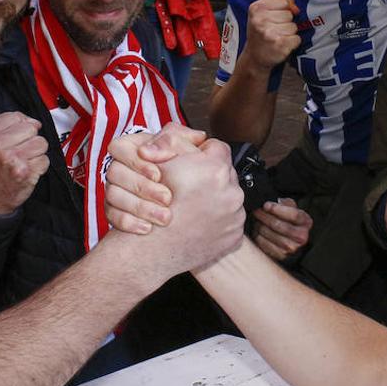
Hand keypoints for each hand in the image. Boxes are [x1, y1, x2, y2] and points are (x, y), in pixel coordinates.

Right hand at [0, 112, 49, 215]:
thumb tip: (32, 121)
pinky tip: (26, 173)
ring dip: (36, 154)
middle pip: (31, 128)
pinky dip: (39, 167)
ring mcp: (9, 158)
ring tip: (23, 163)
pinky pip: (45, 160)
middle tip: (18, 153)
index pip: (16, 116)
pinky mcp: (23, 171)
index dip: (22, 126)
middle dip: (30, 140)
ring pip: (41, 143)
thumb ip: (4, 127)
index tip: (17, 138)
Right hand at [105, 123, 206, 232]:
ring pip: (114, 196)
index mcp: (131, 146)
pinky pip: (112, 215)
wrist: (190, 192)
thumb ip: (175, 138)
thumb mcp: (186, 145)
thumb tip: (152, 149)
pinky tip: (148, 228)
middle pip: (115, 173)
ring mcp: (114, 187)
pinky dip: (129, 222)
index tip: (159, 174)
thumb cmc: (186, 162)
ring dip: (140, 207)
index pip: (120, 148)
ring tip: (164, 217)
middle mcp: (119, 166)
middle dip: (142, 187)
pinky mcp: (114, 208)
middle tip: (168, 198)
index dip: (136, 161)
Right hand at [151, 138, 245, 272]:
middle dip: (210, 177)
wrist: (151, 250)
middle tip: (191, 187)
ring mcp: (235, 215)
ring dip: (215, 199)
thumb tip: (197, 136)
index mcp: (215, 168)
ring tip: (194, 206)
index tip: (191, 163)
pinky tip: (199, 223)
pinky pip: (230, 221)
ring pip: (229, 197)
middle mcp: (232, 191)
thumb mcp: (159, 162)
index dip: (202, 153)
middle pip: (225, 173)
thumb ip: (177, 141)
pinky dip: (218, 220)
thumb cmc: (151, 205)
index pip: (217, 147)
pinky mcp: (235, 235)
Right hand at [243, 0, 300, 69]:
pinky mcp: (280, 46)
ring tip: (277, 37)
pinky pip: (297, 39)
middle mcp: (261, 20)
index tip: (274, 17)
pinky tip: (282, 44)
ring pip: (294, 27)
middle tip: (274, 30)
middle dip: (285, 22)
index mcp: (256, 8)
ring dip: (289, 33)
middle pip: (289, 14)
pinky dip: (292, 43)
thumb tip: (296, 9)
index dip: (283, 9)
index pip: (284, 1)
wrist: (254, 57)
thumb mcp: (263, 13)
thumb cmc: (260, 33)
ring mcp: (270, 34)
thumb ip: (280, 3)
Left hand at [252, 198, 311, 260]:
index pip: (293, 215)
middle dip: (264, 216)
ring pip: (269, 234)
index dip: (277, 209)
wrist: (292, 241)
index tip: (266, 205)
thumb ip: (285, 203)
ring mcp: (291, 248)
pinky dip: (258, 236)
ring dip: (260, 225)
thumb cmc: (290, 221)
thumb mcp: (292, 209)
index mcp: (306, 222)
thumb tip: (273, 201)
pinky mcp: (281, 256)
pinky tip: (258, 230)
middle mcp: (301, 237)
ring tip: (257, 220)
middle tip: (256, 211)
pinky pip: (264, 244)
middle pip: (278, 225)